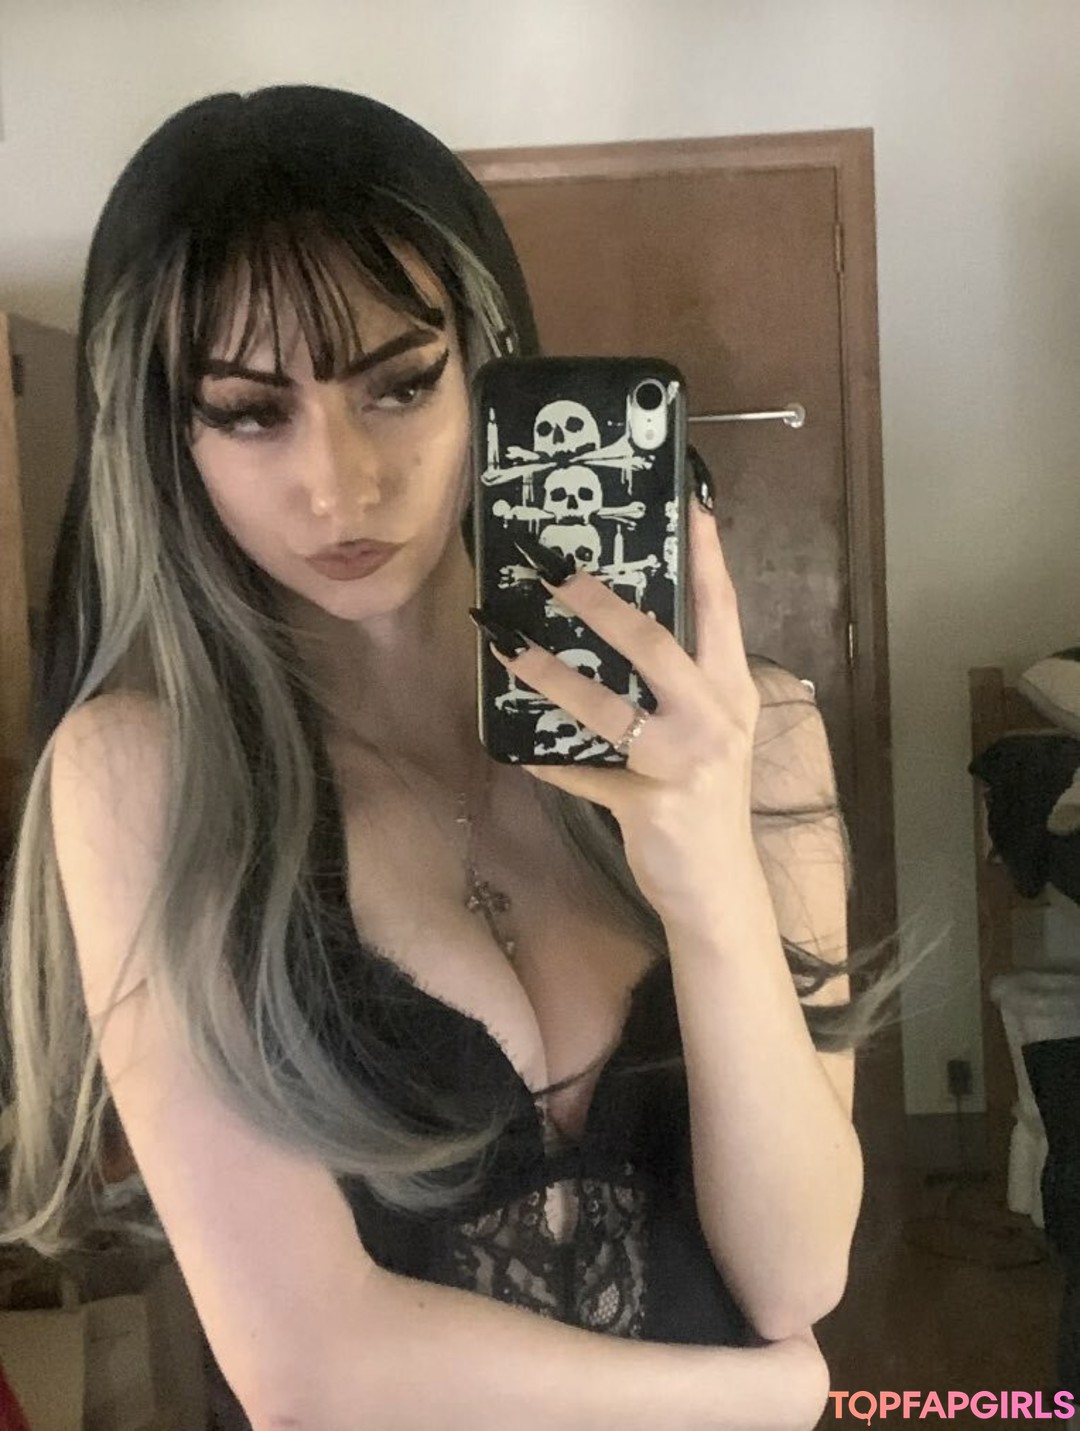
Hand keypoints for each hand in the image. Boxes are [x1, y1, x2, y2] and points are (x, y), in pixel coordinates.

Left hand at [484, 497, 760, 922]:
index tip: (688, 503)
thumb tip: (624, 627)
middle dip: (599, 604)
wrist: (719, 889)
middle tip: (552, 570)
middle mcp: (716, 718)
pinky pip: (584, 774)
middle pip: (655, 644)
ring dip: (550, 675)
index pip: (722, 609)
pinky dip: (548, 761)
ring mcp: (685, 763)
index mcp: (732, 691)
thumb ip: (683, 685)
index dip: (706, 555)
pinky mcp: (649, 805)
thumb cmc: (708, 801)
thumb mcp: (711, 733)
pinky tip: (515, 748)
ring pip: (607, 707)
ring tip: (506, 645)